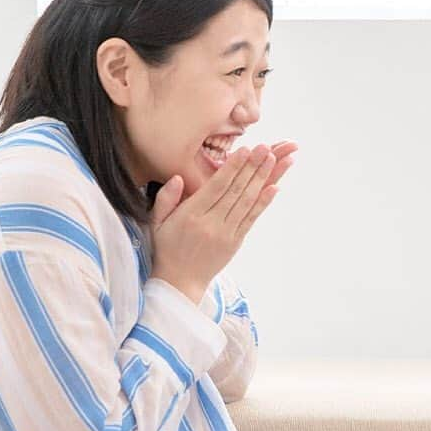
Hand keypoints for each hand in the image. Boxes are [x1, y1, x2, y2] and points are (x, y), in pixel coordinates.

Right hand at [149, 142, 293, 303]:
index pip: (216, 187)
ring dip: (262, 179)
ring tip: (274, 160)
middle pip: (236, 191)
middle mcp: (211, 224)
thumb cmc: (167, 248)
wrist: (180, 282)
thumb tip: (177, 177)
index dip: (233, 168)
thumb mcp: (156, 222)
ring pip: (247, 202)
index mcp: (191, 216)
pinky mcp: (235, 242)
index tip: (246, 150)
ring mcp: (226, 234)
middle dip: (252, 167)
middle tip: (267, 148)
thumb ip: (165, 198)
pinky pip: (251, 219)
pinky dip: (264, 203)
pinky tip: (274, 188)